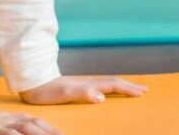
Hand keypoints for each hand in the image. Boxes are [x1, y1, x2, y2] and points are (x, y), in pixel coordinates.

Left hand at [20, 75, 148, 104]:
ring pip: (108, 82)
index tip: (142, 93)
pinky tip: (108, 91)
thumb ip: (83, 93)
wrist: (33, 82)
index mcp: (88, 84)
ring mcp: (83, 84)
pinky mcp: (77, 87)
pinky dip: (110, 87)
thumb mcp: (64, 94)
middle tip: (145, 89)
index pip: (113, 85)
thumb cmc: (47, 91)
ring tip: (132, 88)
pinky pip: (100, 86)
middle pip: (114, 82)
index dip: (128, 89)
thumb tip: (102, 97)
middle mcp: (88, 82)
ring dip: (122, 85)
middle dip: (130, 85)